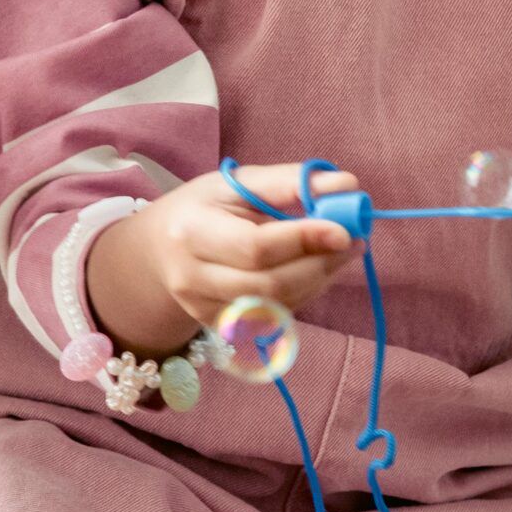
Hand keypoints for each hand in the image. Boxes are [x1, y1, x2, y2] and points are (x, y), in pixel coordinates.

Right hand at [111, 164, 363, 338]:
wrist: (158, 252)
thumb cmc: (204, 208)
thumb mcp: (237, 183)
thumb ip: (290, 183)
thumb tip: (346, 185)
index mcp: (191, 232)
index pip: (254, 247)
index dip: (303, 240)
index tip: (343, 230)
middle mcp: (191, 279)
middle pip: (268, 284)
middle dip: (319, 264)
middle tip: (353, 241)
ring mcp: (203, 311)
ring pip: (276, 306)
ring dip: (318, 280)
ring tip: (339, 252)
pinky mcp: (219, 329)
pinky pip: (274, 318)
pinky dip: (303, 295)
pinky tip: (313, 271)